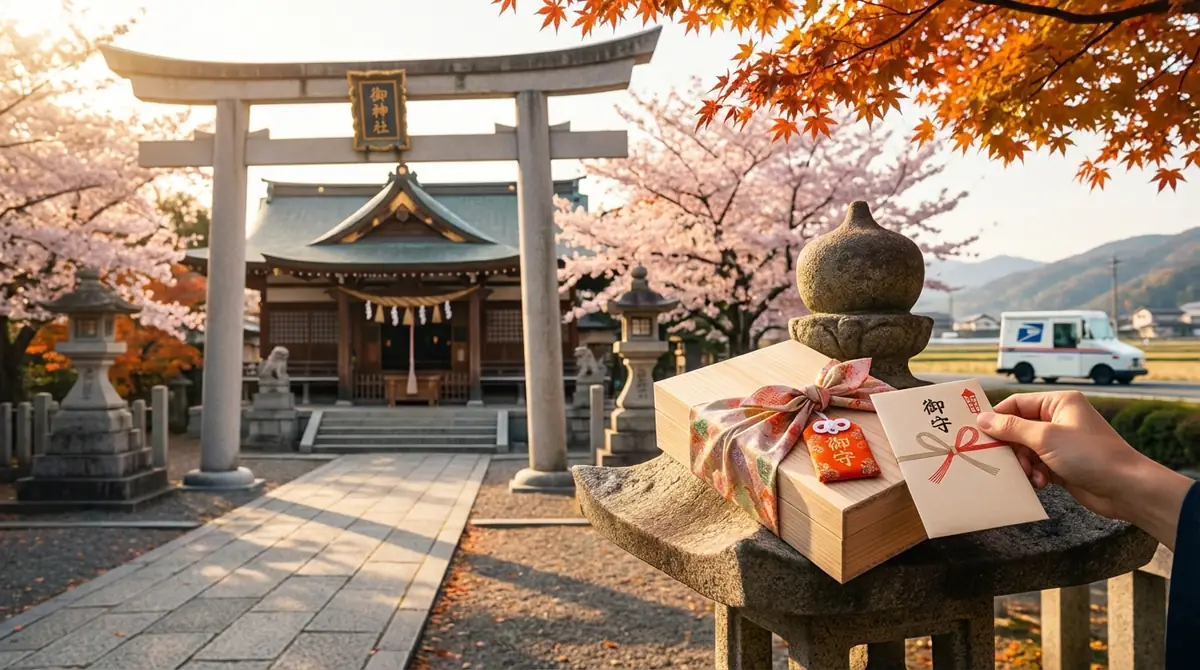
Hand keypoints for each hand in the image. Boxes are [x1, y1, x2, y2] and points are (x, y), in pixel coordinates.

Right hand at [977, 391, 1142, 519]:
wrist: (1126, 489)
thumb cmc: (1092, 456)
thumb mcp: (1046, 438)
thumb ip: (1011, 428)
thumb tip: (982, 419)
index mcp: (1059, 403)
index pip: (1017, 403)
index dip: (997, 417)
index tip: (978, 432)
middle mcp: (1059, 419)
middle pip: (1018, 428)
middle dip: (1011, 446)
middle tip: (1002, 459)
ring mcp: (1061, 443)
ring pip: (1025, 449)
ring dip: (1023, 463)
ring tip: (1029, 474)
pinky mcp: (1063, 464)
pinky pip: (1036, 465)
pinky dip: (1033, 474)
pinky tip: (1040, 483)